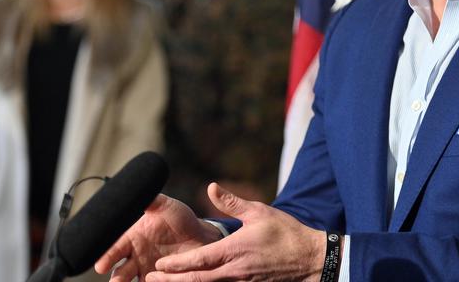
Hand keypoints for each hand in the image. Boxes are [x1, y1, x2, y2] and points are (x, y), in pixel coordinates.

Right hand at [95, 194, 222, 280]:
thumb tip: (137, 188)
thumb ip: (151, 201)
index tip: (101, 265)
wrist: (201, 236)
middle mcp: (135, 258)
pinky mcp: (160, 280)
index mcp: (132, 239)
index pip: (115, 249)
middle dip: (116, 278)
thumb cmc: (180, 219)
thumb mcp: (166, 207)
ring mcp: (146, 272)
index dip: (107, 256)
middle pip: (120, 272)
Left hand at [148, 182, 326, 281]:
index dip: (176, 266)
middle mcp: (234, 271)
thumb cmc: (285, 232)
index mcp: (234, 250)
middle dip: (171, 281)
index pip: (199, 261)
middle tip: (149, 279)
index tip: (158, 266)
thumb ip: (232, 202)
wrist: (309, 259)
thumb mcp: (259, 212)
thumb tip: (210, 187)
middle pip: (196, 280)